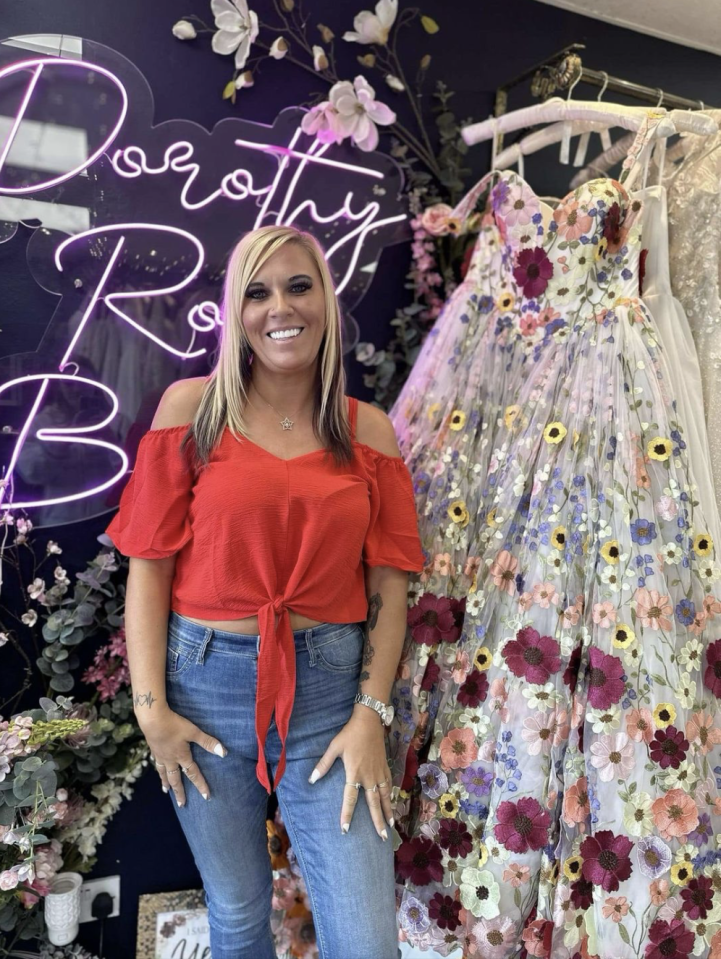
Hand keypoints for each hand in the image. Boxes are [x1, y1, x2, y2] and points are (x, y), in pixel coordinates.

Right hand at [142, 705, 227, 805]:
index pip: (193, 774)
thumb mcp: (193, 732)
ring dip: (166, 782)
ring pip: (163, 773)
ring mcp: (160, 755)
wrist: (152, 719)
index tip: (206, 797)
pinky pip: (156, 764)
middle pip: (176, 779)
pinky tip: (158, 769)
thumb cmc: (174, 725)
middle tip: (182, 804)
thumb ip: (207, 742)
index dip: (201, 785)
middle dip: (180, 792)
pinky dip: (158, 770)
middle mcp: (170, 760)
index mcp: (181, 757)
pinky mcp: (153, 749)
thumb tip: (223, 753)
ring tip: (166, 791)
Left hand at [308, 707, 393, 838]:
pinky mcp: (385, 766)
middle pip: (373, 803)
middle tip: (382, 837)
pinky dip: (391, 796)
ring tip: (391, 827)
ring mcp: (379, 772)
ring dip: (388, 812)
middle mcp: (368, 776)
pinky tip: (392, 804)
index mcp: (354, 773)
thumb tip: (311, 780)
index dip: (346, 814)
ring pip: (385, 796)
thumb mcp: (334, 747)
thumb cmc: (349, 734)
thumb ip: (323, 764)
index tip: (345, 830)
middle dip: (377, 821)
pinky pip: (389, 785)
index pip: (349, 798)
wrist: (369, 720)